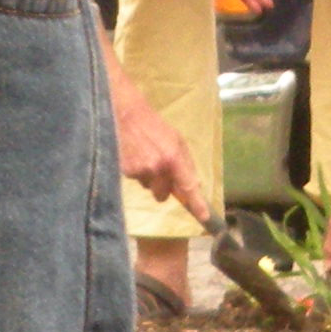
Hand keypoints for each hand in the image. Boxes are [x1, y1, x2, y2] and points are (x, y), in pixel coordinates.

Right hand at [112, 74, 209, 218]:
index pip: (188, 186)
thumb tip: (192, 186)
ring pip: (149, 188)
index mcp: (173, 157)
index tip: (204, 217)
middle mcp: (158, 167)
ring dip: (149, 179)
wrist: (127, 114)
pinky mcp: (126, 171)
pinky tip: (135, 155)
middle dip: (163, 187)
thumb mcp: (177, 141)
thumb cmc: (155, 127)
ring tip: (145, 157)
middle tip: (159, 169)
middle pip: (163, 196)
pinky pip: (137, 181)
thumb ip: (185, 164)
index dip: (196, 204)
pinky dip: (137, 172)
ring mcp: (141, 170)